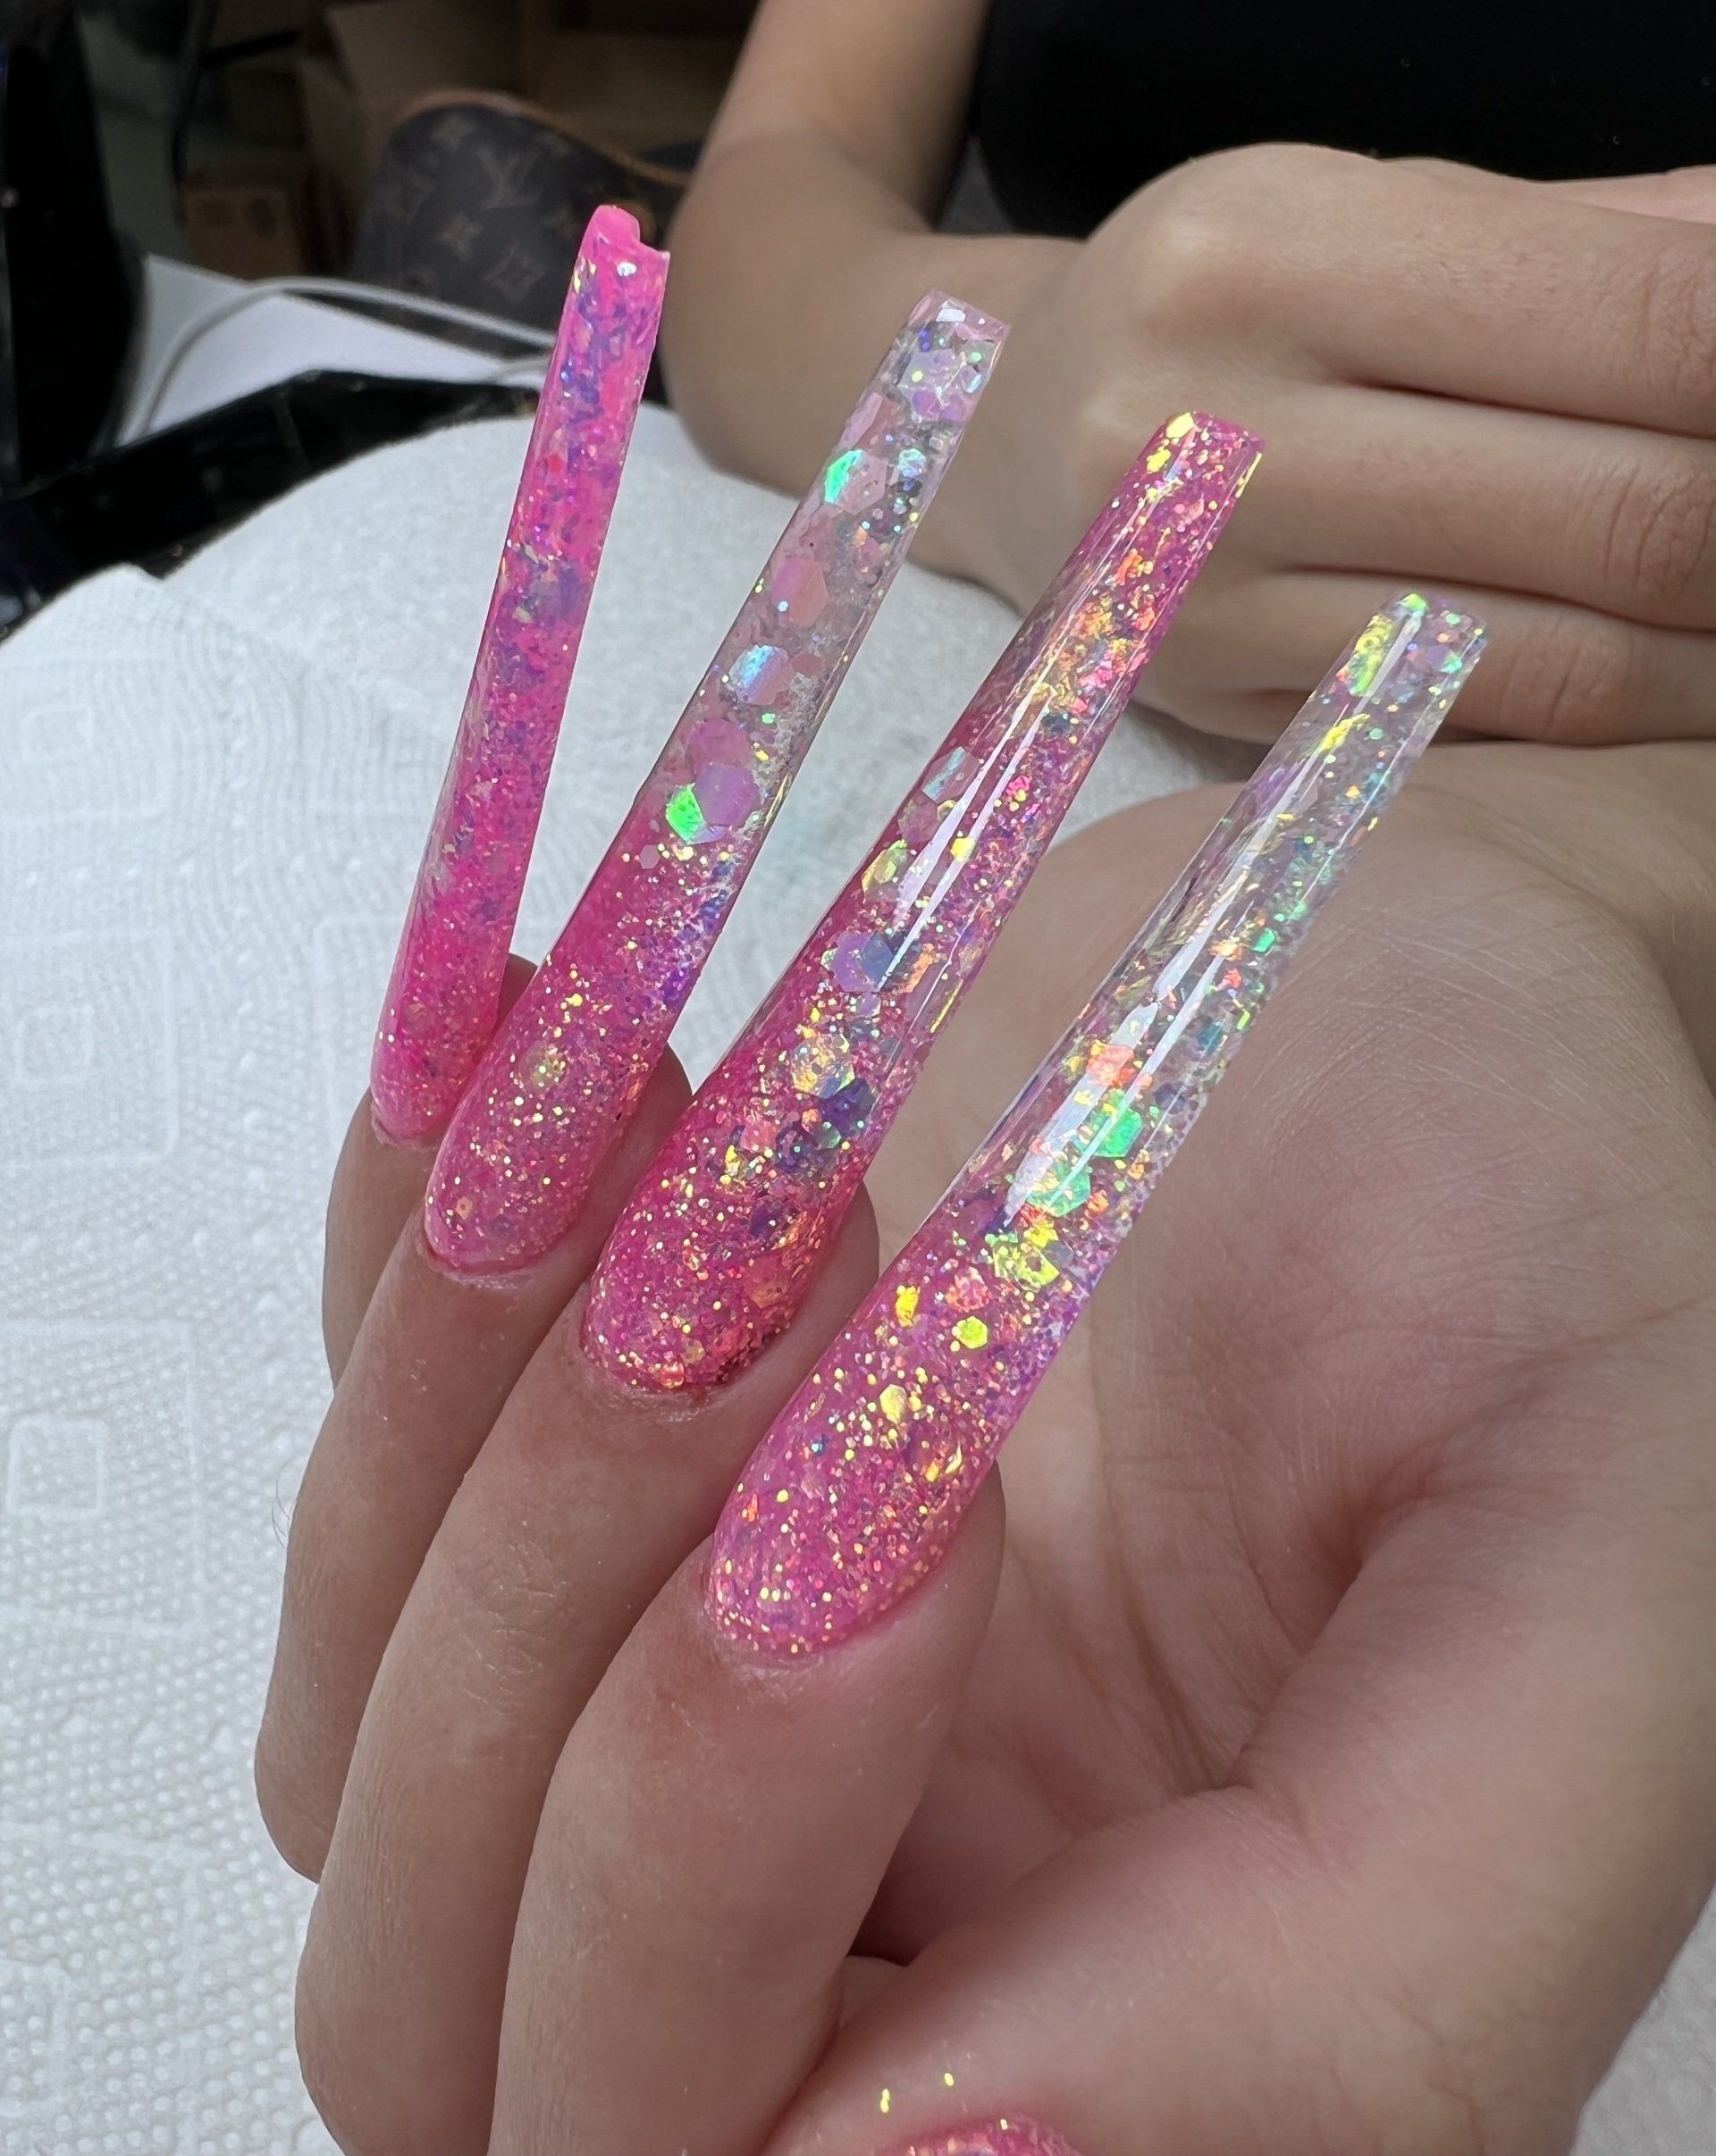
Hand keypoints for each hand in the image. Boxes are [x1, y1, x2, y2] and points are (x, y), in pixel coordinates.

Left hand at [258, 738, 1715, 2155]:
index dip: (702, 1894)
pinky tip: (544, 1071)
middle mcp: (860, 1939)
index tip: (885, 1517)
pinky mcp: (590, 1498)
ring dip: (488, 1418)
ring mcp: (684, 1717)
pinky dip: (408, 1278)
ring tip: (758, 1147)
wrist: (1444, 985)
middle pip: (452, 2001)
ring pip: (355, 1747)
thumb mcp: (1582, 1602)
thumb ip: (1354, 1991)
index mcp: (1116, 2048)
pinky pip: (348, 1465)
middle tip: (817, 1275)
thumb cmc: (1564, 1252)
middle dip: (581, 1620)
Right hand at [932, 145, 1715, 742]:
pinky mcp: (1223, 717)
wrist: (998, 441)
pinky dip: (1630, 716)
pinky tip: (1683, 673)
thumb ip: (1604, 243)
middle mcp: (1214, 437)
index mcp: (1270, 251)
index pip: (1643, 320)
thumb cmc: (1221, 303)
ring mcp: (1207, 605)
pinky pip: (1487, 734)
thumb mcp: (1378, 207)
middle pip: (1634, 509)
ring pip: (1579, 658)